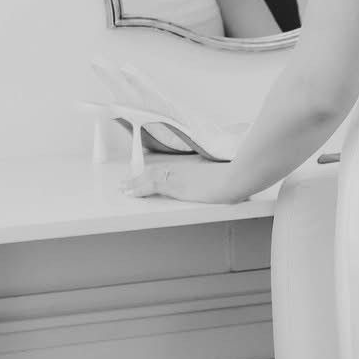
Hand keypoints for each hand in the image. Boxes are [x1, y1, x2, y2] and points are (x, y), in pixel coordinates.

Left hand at [121, 158, 240, 203]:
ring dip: (135, 183)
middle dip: (139, 178)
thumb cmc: (233, 175)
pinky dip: (139, 189)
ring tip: (123, 188)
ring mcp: (177, 176)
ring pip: (149, 178)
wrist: (234, 178)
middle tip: (126, 182)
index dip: (153, 172)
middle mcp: (181, 168)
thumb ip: (214, 174)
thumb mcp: (222, 172)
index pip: (167, 168)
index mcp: (191, 166)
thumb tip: (215, 178)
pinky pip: (151, 186)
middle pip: (155, 172)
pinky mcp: (175, 185)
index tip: (144, 174)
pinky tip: (130, 193)